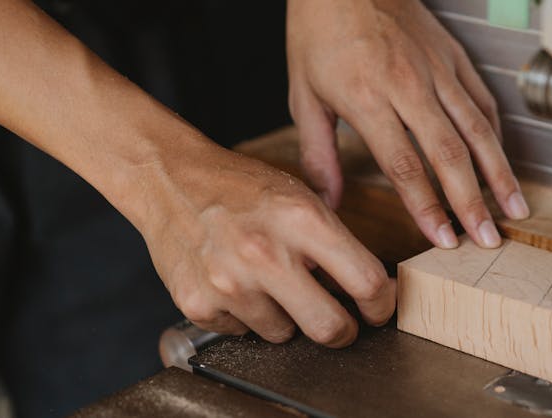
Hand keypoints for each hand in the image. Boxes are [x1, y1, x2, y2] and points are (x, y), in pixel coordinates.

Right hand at [140, 146, 394, 346]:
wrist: (169, 180)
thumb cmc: (240, 188)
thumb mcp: (299, 197)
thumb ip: (334, 242)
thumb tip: (370, 288)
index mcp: (301, 220)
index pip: (365, 282)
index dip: (381, 304)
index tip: (378, 308)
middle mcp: (265, 254)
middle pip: (330, 328)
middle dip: (342, 331)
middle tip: (340, 322)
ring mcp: (229, 284)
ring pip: (284, 335)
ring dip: (285, 316)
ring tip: (267, 281)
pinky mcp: (198, 304)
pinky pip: (242, 332)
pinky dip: (245, 315)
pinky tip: (235, 283)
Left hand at [287, 0, 528, 249]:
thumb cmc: (319, 31)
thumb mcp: (303, 95)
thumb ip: (318, 154)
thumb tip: (328, 201)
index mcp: (367, 98)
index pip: (404, 166)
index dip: (426, 207)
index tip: (442, 238)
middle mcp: (408, 86)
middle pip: (449, 154)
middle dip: (472, 201)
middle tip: (487, 238)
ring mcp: (436, 69)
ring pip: (476, 128)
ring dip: (497, 172)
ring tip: (514, 207)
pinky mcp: (452, 56)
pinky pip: (481, 99)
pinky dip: (495, 133)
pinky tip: (501, 160)